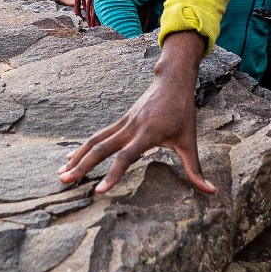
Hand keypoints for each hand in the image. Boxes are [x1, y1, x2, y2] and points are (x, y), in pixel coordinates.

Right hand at [58, 30, 215, 194]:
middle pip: (102, 148)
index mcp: (148, 133)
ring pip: (96, 140)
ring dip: (78, 157)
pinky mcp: (121, 121)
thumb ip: (195, 168)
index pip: (126, 157)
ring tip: (61, 174)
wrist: (172, 80)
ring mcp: (124, 122)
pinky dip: (83, 147)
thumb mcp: (190, 141)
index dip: (113, 174)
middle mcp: (132, 127)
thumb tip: (210, 191)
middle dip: (83, 166)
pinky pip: (99, 135)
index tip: (99, 191)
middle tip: (64, 182)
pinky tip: (71, 158)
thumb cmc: (182, 112)